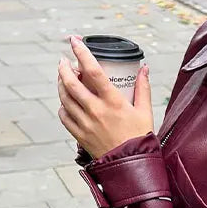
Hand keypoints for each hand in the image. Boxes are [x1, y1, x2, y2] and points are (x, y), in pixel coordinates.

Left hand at [57, 35, 153, 159]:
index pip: (94, 71)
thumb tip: (144, 68)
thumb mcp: (145, 111)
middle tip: (64, 61)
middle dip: (64, 68)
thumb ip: (143, 88)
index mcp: (113, 101)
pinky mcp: (79, 135)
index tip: (74, 41)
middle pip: (71, 83)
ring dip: (61, 84)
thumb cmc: (139, 137)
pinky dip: (63, 106)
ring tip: (63, 77)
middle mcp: (96, 110)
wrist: (130, 166)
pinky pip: (64, 116)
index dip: (82, 53)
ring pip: (65, 98)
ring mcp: (85, 123)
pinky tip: (66, 102)